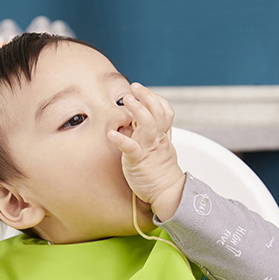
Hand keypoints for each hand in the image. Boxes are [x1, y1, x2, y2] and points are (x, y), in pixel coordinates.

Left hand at [107, 83, 184, 220]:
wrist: (166, 192)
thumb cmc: (159, 170)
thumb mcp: (159, 148)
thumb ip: (152, 133)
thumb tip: (140, 118)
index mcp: (162, 135)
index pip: (164, 110)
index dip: (155, 98)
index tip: (141, 89)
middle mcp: (156, 139)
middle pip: (157, 112)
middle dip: (146, 97)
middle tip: (134, 87)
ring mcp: (148, 149)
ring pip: (147, 124)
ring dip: (137, 110)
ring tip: (126, 100)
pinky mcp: (138, 161)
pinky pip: (131, 148)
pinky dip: (121, 140)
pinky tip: (111, 134)